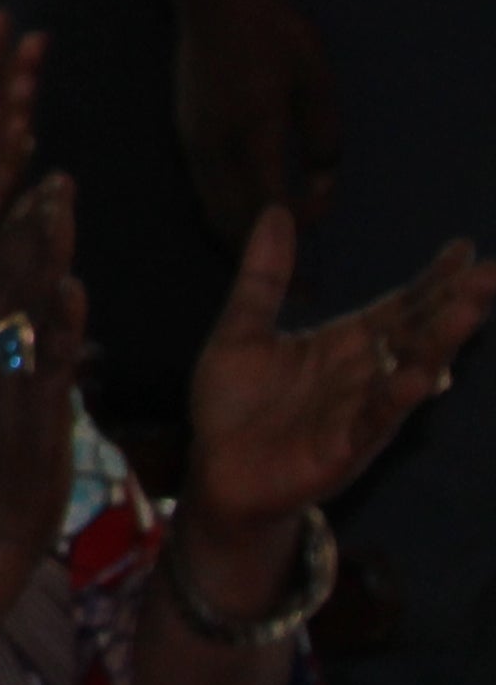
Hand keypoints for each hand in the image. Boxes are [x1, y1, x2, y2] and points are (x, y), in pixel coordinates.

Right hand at [0, 175, 87, 569]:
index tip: (35, 196)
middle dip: (29, 229)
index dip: (9, 234)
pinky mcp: (27, 420)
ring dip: (42, 256)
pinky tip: (72, 288)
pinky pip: (45, 365)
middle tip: (58, 185)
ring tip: (63, 210)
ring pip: (19, 309)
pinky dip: (58, 325)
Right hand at [176, 0, 338, 241]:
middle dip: (266, 258)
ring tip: (271, 263)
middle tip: (298, 290)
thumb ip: (324, 135)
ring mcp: (192, 141)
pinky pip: (203, 191)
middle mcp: (213, 146)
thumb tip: (325, 178)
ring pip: (212, 210)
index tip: (324, 212)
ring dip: (241, 240)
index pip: (272, 204)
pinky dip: (226, 215)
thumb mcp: (317, 80)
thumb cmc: (274, 31)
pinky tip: (246, 219)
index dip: (300, 225)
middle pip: (232, 221)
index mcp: (251, 131)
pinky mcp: (184, 134)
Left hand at [182, 207, 492, 539]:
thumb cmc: (235, 406)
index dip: (430, 279)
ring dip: (439, 342)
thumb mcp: (242, 329)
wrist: (217, 473)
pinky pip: (377, 418)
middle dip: (455, 303)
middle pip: (417, 332)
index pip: (398, 305)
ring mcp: (360, 410)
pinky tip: (424, 376)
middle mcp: (363, 374)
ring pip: (409, 370)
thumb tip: (277, 210)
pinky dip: (398, 396)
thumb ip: (264, 276)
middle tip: (493, 272)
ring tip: (470, 309)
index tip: (463, 246)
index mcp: (344, 344)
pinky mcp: (344, 446)